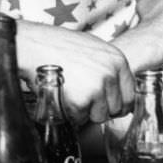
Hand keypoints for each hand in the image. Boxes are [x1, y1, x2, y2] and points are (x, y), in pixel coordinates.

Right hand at [16, 21, 134, 123]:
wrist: (32, 46)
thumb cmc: (55, 44)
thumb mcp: (90, 46)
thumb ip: (106, 65)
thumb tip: (115, 85)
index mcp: (117, 60)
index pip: (130, 95)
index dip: (117, 102)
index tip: (106, 104)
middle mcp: (111, 74)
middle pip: (116, 109)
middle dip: (99, 108)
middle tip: (80, 97)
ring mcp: (97, 88)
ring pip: (98, 116)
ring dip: (83, 111)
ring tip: (68, 95)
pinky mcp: (81, 101)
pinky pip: (80, 118)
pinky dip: (69, 113)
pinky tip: (60, 97)